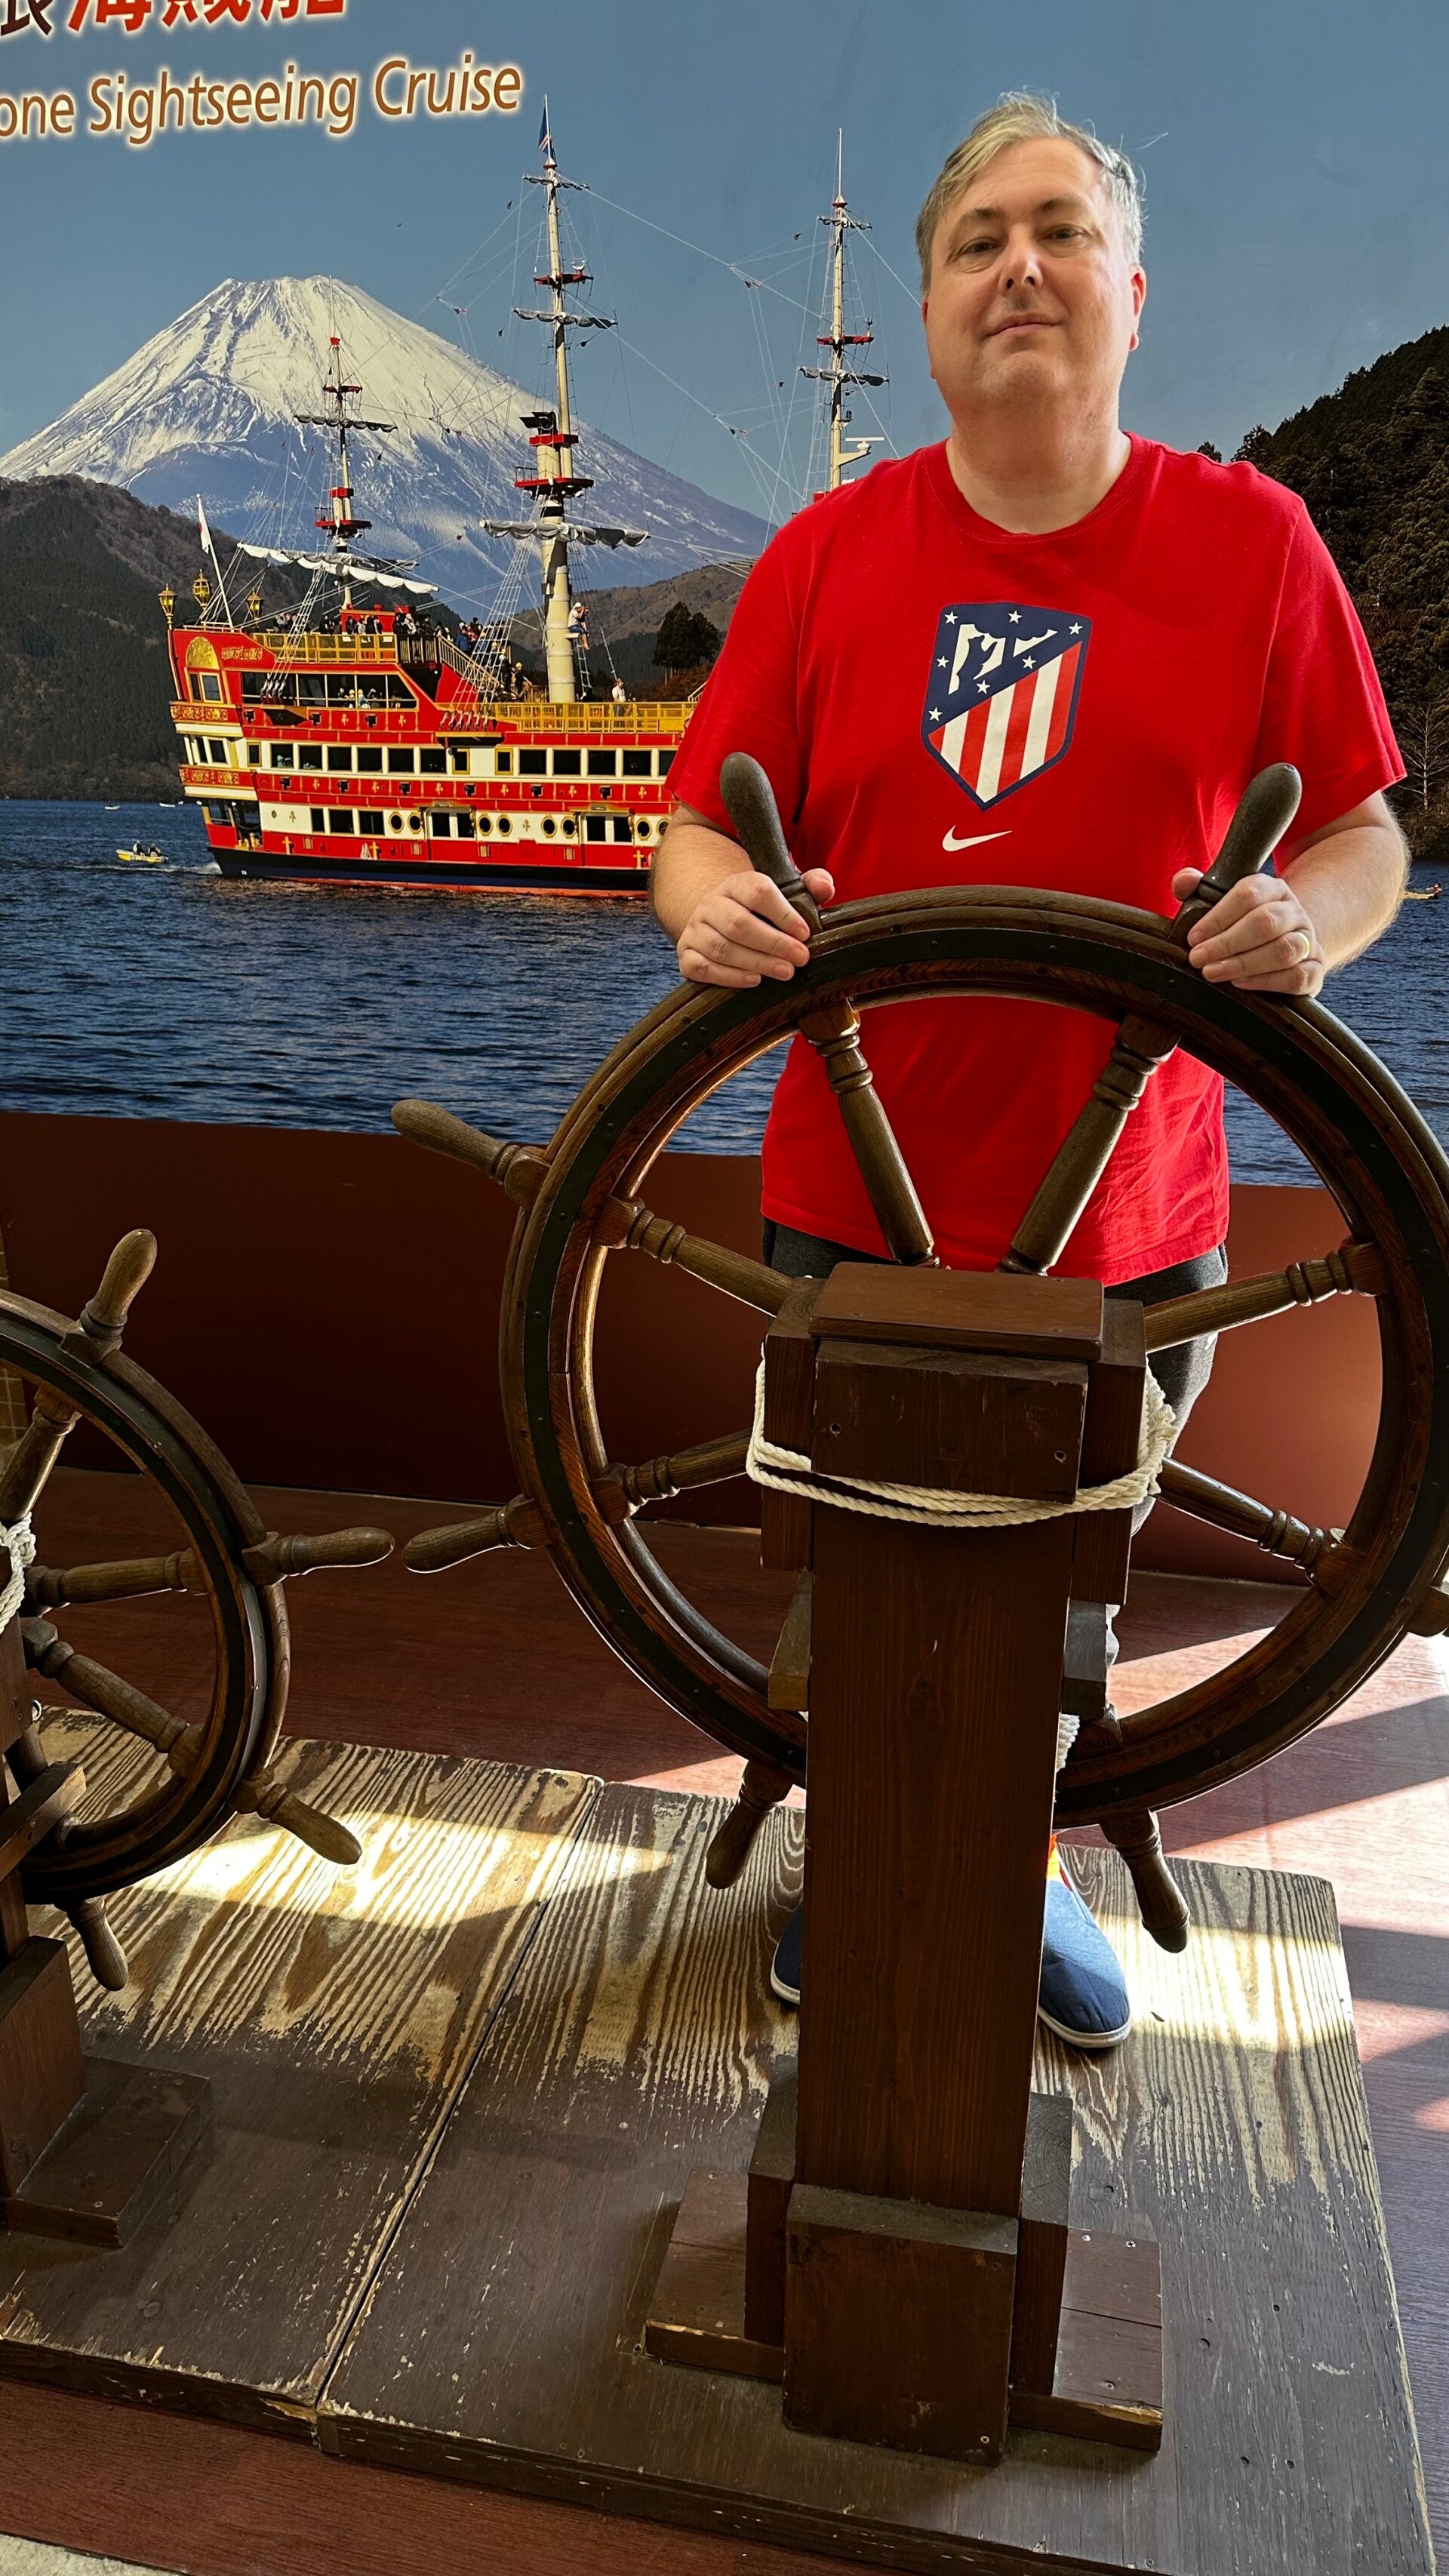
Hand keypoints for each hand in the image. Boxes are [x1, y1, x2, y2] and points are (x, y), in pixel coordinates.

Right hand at [677, 867, 835, 987]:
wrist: (720, 921)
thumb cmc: (760, 912)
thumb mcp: (786, 893)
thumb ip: (809, 885)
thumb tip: (824, 887)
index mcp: (736, 884)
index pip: (757, 891)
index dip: (783, 914)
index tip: (805, 933)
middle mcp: (711, 904)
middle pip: (738, 923)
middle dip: (773, 944)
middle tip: (800, 958)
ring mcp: (695, 929)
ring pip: (721, 947)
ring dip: (756, 962)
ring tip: (785, 972)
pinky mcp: (686, 954)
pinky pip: (701, 967)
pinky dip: (728, 977)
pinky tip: (754, 981)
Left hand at [1174, 867, 1324, 995]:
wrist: (1283, 946)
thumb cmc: (1242, 926)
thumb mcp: (1221, 904)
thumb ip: (1197, 888)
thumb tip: (1183, 881)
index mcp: (1273, 889)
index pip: (1248, 894)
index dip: (1218, 917)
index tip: (1193, 937)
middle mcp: (1294, 912)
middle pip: (1265, 922)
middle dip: (1227, 943)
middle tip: (1199, 959)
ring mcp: (1308, 940)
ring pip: (1284, 950)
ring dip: (1244, 964)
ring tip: (1214, 972)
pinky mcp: (1315, 970)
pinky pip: (1297, 977)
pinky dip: (1266, 982)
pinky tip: (1240, 983)